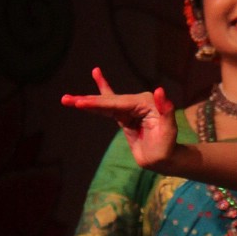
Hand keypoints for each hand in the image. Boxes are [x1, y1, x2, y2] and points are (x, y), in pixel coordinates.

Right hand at [61, 68, 177, 167]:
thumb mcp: (169, 131)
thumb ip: (166, 111)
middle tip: (67, 100)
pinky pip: (109, 104)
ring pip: (105, 103)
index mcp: (145, 103)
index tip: (81, 103)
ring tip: (67, 99)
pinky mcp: (125, 115)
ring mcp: (130, 108)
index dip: (98, 103)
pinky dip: (100, 94)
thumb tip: (160, 91)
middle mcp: (137, 102)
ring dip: (86, 101)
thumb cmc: (168, 148)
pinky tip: (96, 76)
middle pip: (108, 101)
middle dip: (87, 101)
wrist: (165, 159)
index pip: (117, 103)